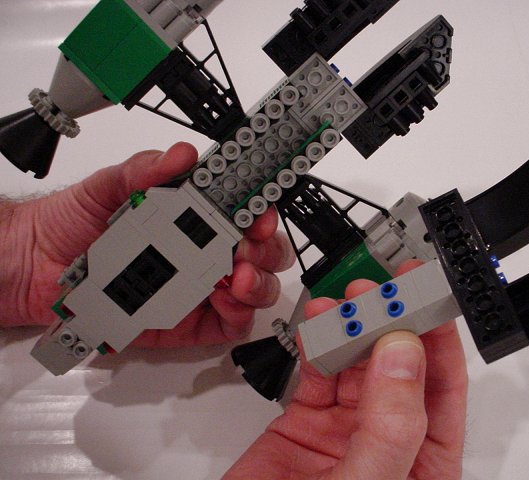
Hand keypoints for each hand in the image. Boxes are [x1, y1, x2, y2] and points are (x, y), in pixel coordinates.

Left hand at [0, 143, 293, 346]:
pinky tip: (225, 300)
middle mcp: (204, 251)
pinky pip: (230, 324)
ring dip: (259, 282)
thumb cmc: (73, 224)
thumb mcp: (108, 187)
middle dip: (267, 250)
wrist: (35, 268)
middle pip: (262, 253)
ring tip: (239, 277)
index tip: (259, 209)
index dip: (261, 209)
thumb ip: (144, 171)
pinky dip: (239, 314)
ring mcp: (200, 289)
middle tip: (250, 246)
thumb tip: (179, 156)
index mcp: (193, 216)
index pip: (243, 212)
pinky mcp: (189, 324)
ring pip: (255, 289)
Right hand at [225, 260, 467, 478]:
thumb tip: (403, 355)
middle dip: (392, 321)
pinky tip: (320, 323)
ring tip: (348, 299)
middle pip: (398, 367)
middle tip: (381, 289)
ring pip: (357, 363)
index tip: (427, 296)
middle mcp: (387, 444)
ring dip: (354, 326)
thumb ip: (391, 426)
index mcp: (423, 465)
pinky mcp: (303, 424)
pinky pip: (317, 372)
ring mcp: (344, 432)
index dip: (437, 337)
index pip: (441, 389)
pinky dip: (318, 344)